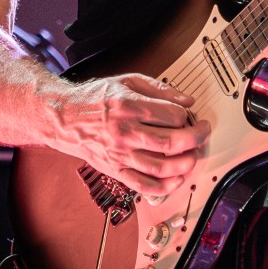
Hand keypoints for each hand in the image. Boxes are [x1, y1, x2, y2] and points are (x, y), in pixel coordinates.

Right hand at [53, 73, 209, 197]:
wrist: (65, 117)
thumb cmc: (96, 98)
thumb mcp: (127, 81)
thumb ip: (159, 89)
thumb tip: (186, 100)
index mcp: (128, 107)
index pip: (171, 115)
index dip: (187, 116)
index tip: (191, 116)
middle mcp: (124, 132)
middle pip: (170, 142)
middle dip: (194, 139)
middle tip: (202, 134)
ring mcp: (119, 154)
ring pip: (160, 167)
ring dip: (184, 164)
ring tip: (192, 155)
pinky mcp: (115, 170)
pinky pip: (143, 185)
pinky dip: (164, 186)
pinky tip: (176, 179)